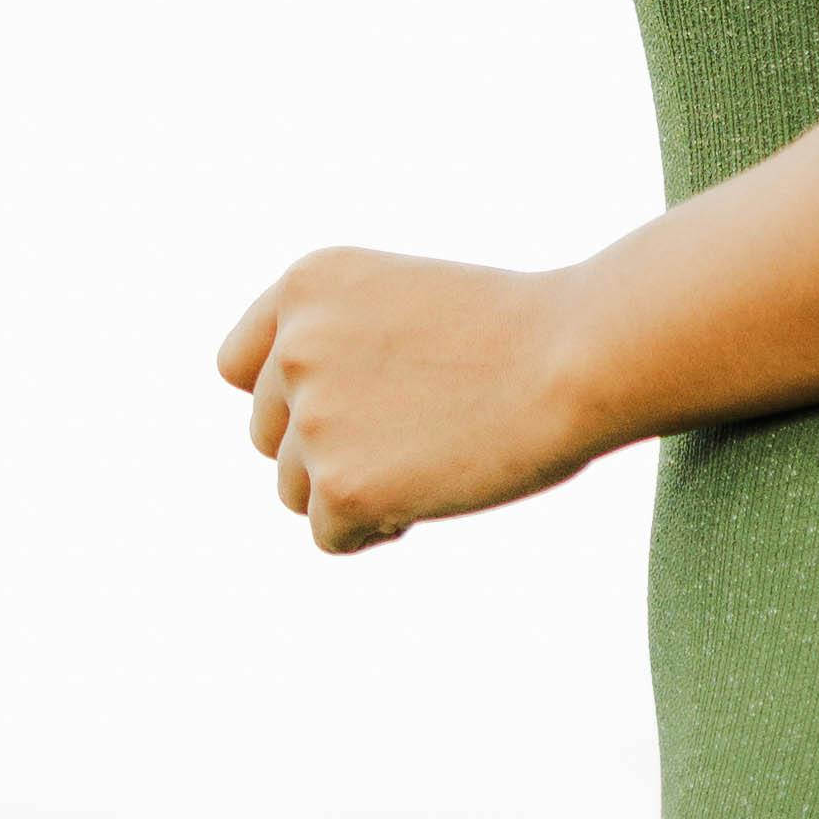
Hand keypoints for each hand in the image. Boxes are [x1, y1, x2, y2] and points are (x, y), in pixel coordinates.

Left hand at [216, 243, 599, 551]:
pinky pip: (330, 536)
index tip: (342, 411)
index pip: (239, 366)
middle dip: (327, 449)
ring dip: (352, 490)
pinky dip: (374, 530)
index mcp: (309, 282)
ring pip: (296, 490)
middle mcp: (295, 345)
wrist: (578, 357)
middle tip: (412, 439)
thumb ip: (341, 343)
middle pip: (269, 435)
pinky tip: (432, 494)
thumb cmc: (518, 331)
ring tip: (429, 463)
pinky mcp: (340, 485)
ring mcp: (313, 416)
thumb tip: (302, 430)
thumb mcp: (406, 301)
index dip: (286, 398)